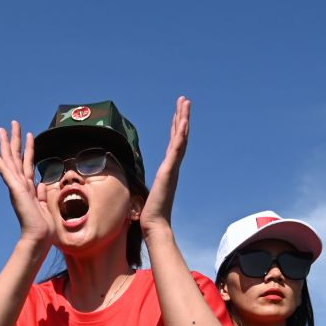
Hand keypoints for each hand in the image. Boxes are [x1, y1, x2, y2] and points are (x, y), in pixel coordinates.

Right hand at [0, 122, 52, 246]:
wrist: (39, 237)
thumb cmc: (43, 226)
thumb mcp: (44, 205)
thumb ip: (41, 193)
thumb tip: (40, 183)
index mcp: (28, 187)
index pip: (27, 163)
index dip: (28, 148)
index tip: (28, 135)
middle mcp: (20, 184)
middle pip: (16, 157)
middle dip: (15, 139)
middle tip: (13, 123)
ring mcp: (16, 186)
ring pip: (10, 160)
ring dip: (7, 143)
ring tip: (3, 128)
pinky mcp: (15, 189)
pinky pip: (5, 171)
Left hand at [136, 96, 189, 234]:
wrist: (154, 224)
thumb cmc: (150, 214)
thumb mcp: (147, 194)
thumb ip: (147, 188)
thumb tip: (140, 190)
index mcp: (168, 170)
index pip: (173, 144)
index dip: (176, 128)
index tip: (178, 114)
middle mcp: (172, 166)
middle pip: (179, 137)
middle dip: (181, 117)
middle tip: (184, 100)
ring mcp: (172, 168)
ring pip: (180, 138)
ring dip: (183, 119)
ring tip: (185, 103)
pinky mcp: (168, 171)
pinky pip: (177, 149)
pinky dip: (181, 135)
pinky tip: (183, 122)